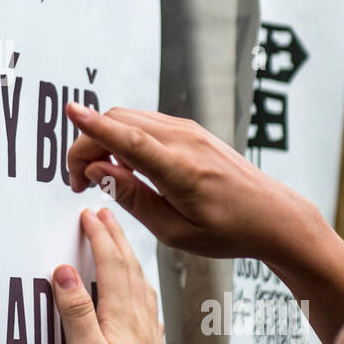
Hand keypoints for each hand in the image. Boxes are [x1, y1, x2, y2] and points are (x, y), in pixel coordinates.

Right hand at [52, 208, 243, 343]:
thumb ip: (75, 310)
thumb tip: (64, 271)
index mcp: (122, 312)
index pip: (111, 262)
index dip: (99, 235)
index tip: (87, 214)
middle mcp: (138, 314)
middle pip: (128, 263)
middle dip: (115, 235)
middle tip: (103, 213)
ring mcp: (146, 328)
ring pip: (138, 278)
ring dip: (126, 252)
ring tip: (117, 238)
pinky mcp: (148, 343)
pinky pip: (143, 297)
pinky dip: (136, 279)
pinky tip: (135, 285)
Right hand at [65, 103, 313, 264]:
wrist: (272, 215)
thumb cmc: (228, 230)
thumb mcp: (175, 231)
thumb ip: (132, 199)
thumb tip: (97, 172)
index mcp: (180, 171)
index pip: (128, 140)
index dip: (95, 127)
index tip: (71, 112)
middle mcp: (184, 141)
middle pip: (119, 122)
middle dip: (88, 146)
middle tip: (79, 183)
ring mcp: (188, 130)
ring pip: (129, 119)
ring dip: (104, 140)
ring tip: (101, 178)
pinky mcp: (189, 129)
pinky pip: (144, 123)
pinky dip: (123, 138)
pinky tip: (126, 167)